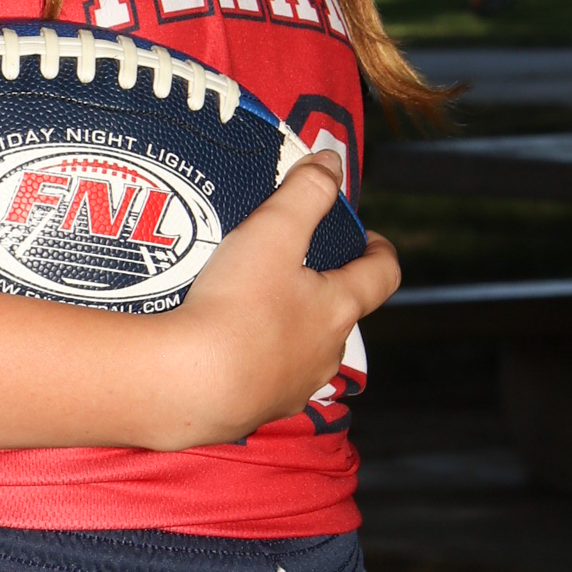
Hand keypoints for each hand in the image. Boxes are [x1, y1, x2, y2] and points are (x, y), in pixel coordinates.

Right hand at [152, 153, 398, 448]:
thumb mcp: (272, 232)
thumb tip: (332, 161)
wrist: (190, 386)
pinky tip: (226, 348)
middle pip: (341, 315)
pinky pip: (266, 379)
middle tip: (295, 266)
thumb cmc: (236, 307)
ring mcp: (294, 386)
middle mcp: (325, 353)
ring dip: (290, 327)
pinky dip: (255, 359)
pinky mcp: (257, 409)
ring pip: (305, 351)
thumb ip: (306, 191)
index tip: (369, 238)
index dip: (380, 251)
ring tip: (253, 304)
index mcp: (338, 308)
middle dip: (325, 289)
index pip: (381, 276)